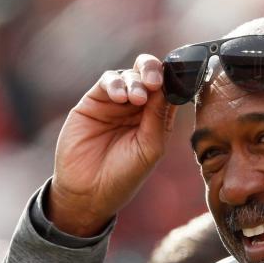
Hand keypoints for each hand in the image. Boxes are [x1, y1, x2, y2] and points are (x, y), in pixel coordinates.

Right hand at [50, 54, 176, 235]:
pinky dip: (115, 84)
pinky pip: (107, 82)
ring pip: (129, 75)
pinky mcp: (94, 102)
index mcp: (157, 120)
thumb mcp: (149, 148)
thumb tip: (165, 87)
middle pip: (150, 76)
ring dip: (136, 81)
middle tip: (155, 82)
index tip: (175, 81)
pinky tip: (119, 98)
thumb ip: (158, 118)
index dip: (173, 81)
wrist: (88, 191)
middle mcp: (138, 108)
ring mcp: (116, 104)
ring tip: (136, 98)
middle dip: (154, 72)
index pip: (169, 91)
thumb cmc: (124, 175)